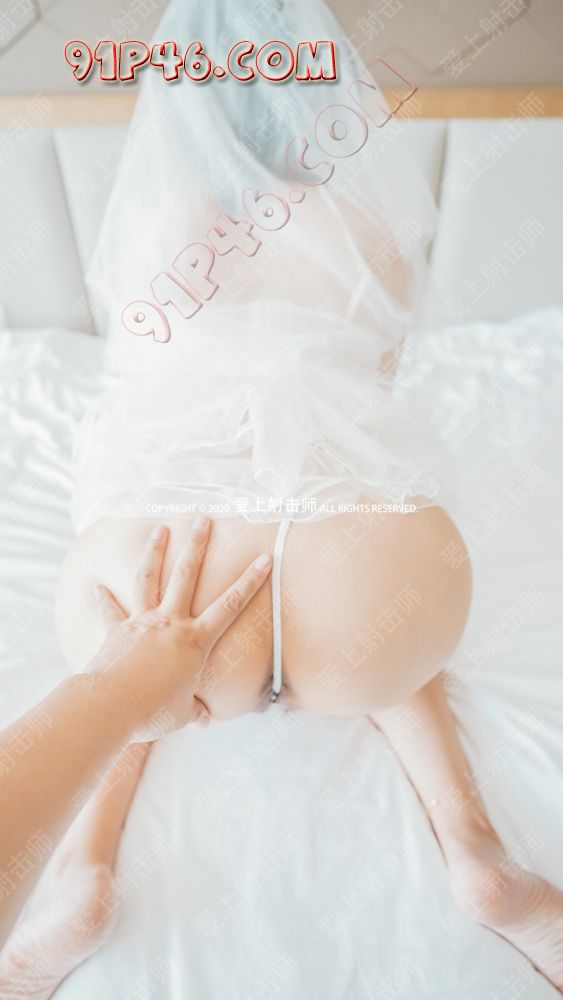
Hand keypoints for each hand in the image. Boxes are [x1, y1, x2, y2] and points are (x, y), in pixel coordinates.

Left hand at [87, 519, 271, 740]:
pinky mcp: (117, 630)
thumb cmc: (152, 712)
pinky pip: (111, 610)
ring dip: (154, 552)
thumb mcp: (182, 715)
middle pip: (186, 576)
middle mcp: (170, 624)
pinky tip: (98, 585)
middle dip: (197, 546)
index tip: (264, 558)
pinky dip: (105, 598)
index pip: (230, 606)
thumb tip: (205, 717)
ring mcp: (142, 622)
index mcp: (194, 642)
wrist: (110, 705)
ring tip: (160, 529)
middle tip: (203, 519)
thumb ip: (195, 710)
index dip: (250, 582)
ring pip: (149, 579)